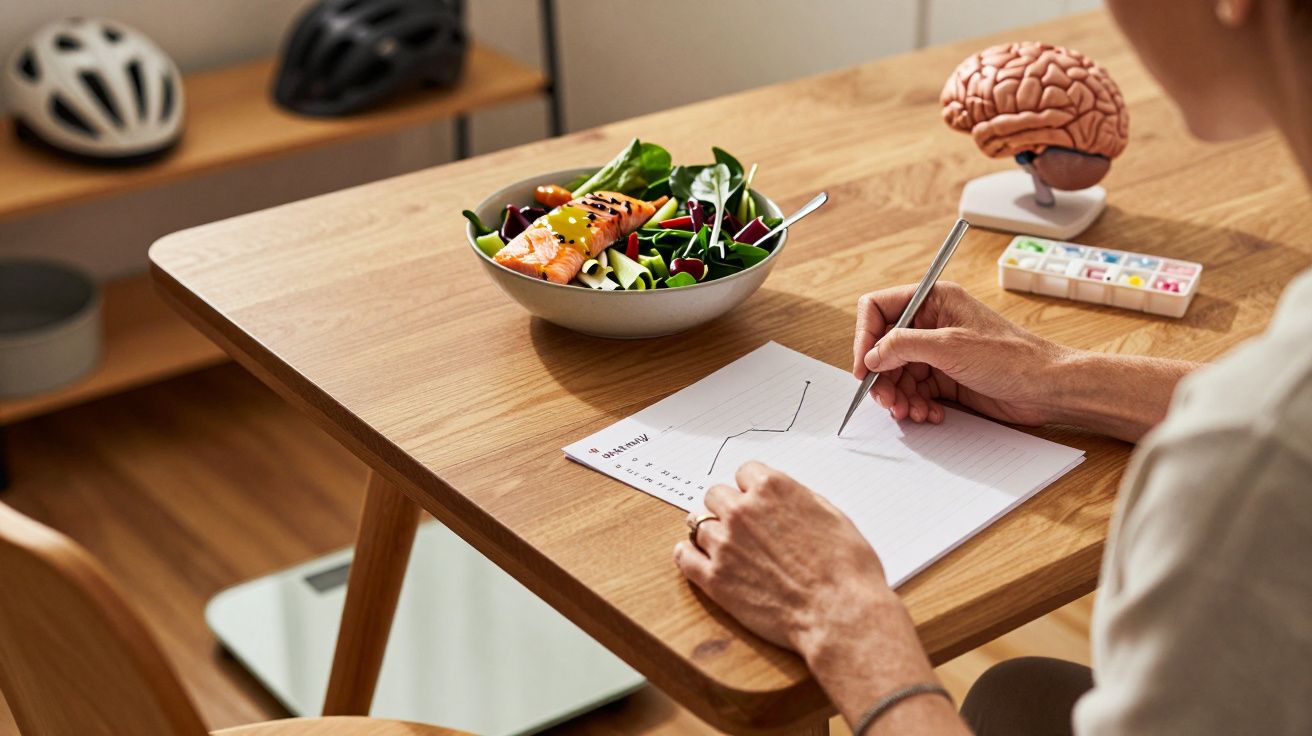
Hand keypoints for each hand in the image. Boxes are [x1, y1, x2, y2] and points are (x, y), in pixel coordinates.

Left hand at [673, 461, 896, 653]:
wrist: (839, 613)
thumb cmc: (846, 569)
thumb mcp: (832, 516)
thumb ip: (798, 500)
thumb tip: (785, 499)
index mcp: (772, 489)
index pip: (744, 472)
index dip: (752, 488)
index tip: (755, 500)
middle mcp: (742, 511)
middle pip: (716, 495)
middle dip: (728, 507)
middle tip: (740, 524)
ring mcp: (725, 544)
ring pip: (697, 523)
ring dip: (710, 531)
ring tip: (723, 544)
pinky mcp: (714, 579)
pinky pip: (684, 557)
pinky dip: (688, 554)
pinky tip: (695, 556)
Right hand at [853, 281, 1072, 426]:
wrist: (1047, 388)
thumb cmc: (1011, 357)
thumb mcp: (950, 346)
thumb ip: (903, 346)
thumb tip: (872, 356)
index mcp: (933, 299)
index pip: (879, 309)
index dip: (865, 338)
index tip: (865, 368)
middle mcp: (932, 322)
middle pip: (884, 346)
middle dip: (882, 376)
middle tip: (887, 401)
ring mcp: (938, 351)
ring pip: (897, 373)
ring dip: (899, 396)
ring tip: (910, 412)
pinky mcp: (946, 376)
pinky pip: (915, 390)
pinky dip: (916, 404)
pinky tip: (929, 414)